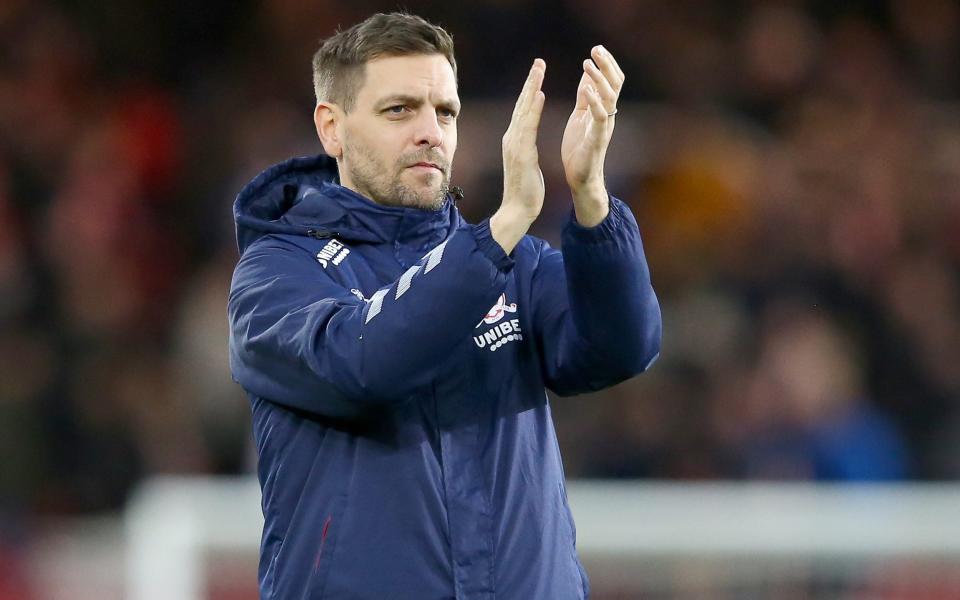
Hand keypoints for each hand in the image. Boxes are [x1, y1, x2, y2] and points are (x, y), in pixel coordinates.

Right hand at [491, 59, 546, 253]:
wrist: (517, 210)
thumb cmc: (524, 191)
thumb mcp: (526, 164)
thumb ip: (525, 149)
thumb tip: (526, 141)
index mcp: (514, 141)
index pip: (523, 111)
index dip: (530, 91)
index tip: (537, 74)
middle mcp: (511, 139)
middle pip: (521, 104)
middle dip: (530, 82)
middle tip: (539, 61)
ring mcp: (514, 145)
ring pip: (523, 110)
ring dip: (531, 87)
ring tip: (539, 69)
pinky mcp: (520, 153)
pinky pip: (528, 126)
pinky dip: (532, 109)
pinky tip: (539, 95)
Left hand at [561, 46, 623, 224]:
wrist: (580, 178)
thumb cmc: (579, 149)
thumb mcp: (581, 116)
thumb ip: (585, 97)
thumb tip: (588, 75)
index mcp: (602, 109)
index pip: (610, 81)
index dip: (606, 64)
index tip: (596, 49)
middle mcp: (608, 115)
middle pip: (614, 84)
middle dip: (606, 65)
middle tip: (596, 49)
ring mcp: (604, 127)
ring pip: (609, 97)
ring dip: (598, 78)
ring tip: (587, 64)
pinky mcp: (597, 139)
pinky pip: (601, 117)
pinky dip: (595, 101)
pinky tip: (587, 90)